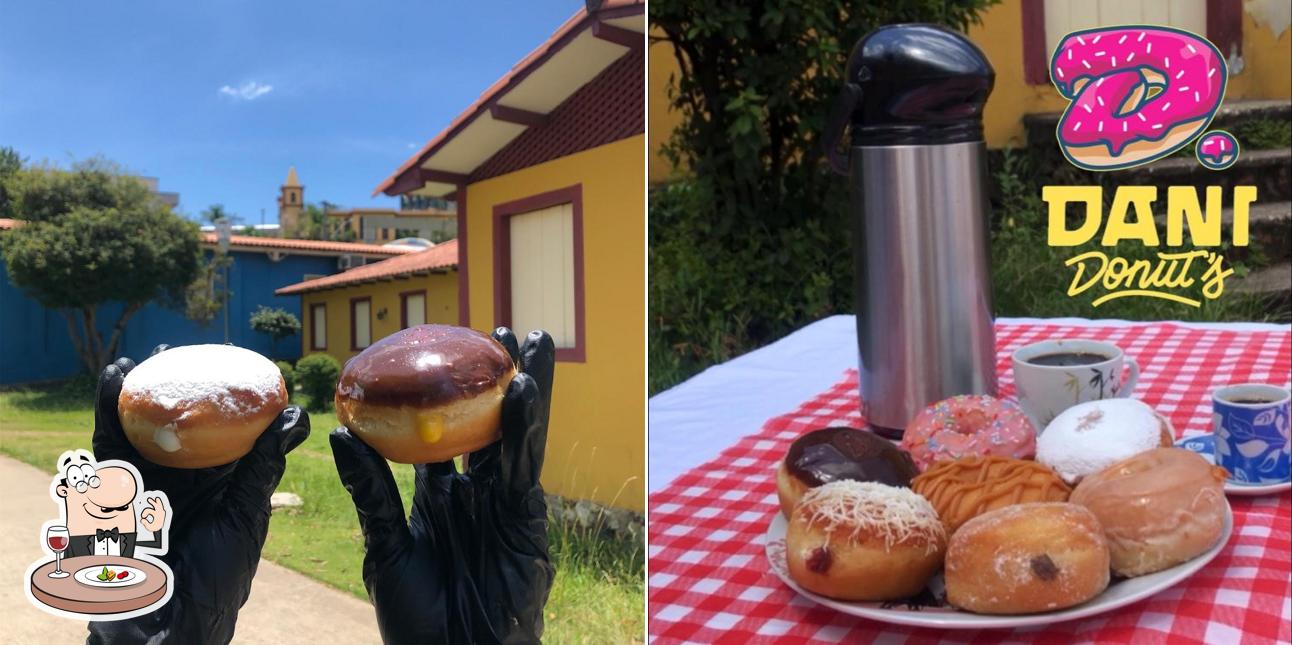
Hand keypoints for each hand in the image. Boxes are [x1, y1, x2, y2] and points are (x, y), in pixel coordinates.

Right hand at [88, 344, 309, 644]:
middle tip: (174, 349)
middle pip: (170, 425)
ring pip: (136, 429)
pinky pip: (108, 448)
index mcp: (214, 481)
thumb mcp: (246, 512)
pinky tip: (115, 380)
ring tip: (139, 359)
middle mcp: (178, 479)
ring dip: (134, 392)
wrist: (175, 621)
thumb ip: (263, 464)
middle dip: (168, 387)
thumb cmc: (220, 576)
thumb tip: (297, 416)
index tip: (224, 361)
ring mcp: (145, 485)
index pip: (216, 430)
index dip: (217, 398)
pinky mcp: (113, 495)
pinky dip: (109, 411)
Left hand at [331, 328, 555, 644]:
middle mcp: (477, 491)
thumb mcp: (387, 546)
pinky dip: (525, 427)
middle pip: (490, 422)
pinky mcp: (525, 518)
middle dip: (501, 379)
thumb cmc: (417, 616)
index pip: (446, 431)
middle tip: (509, 331)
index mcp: (441, 494)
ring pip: (517, 434)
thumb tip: (342, 433)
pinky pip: (523, 465)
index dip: (449, 393)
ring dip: (528, 387)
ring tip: (536, 342)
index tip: (448, 349)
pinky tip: (524, 392)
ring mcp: (504, 503)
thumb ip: (372, 491)